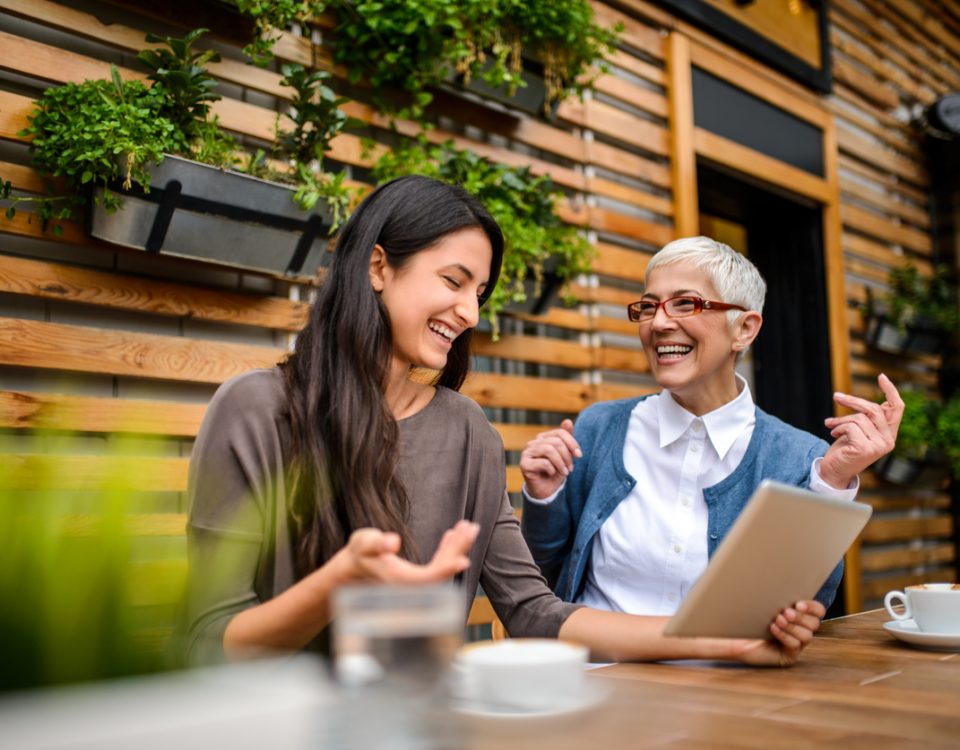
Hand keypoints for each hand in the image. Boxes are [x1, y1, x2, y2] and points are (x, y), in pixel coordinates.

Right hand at [339, 520, 478, 584]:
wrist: (350, 572)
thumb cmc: (357, 556)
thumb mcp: (362, 544)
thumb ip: (375, 543)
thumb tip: (392, 542)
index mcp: (400, 581)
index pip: (428, 578)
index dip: (446, 569)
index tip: (463, 560)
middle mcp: (412, 586)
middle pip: (441, 570)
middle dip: (459, 549)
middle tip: (471, 528)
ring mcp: (416, 583)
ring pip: (442, 567)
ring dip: (456, 547)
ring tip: (467, 527)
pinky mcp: (418, 577)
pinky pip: (437, 565)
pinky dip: (447, 550)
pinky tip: (452, 535)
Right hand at [519, 419, 582, 498]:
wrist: (546, 490)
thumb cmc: (556, 471)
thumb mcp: (565, 455)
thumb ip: (566, 439)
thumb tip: (568, 421)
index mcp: (543, 438)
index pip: (560, 433)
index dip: (572, 443)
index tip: (579, 455)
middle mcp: (533, 443)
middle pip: (555, 441)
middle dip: (567, 456)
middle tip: (571, 468)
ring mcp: (527, 453)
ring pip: (549, 450)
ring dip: (560, 463)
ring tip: (565, 472)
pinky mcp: (524, 464)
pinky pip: (543, 462)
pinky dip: (552, 469)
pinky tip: (552, 474)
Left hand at [728, 600, 824, 666]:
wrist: (736, 638)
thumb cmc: (749, 618)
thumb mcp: (763, 604)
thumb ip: (773, 595)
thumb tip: (777, 574)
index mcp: (799, 614)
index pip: (818, 611)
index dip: (812, 607)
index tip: (798, 604)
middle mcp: (801, 629)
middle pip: (814, 623)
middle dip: (800, 617)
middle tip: (786, 612)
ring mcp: (797, 644)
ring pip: (806, 635)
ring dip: (792, 626)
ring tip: (777, 619)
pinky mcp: (789, 656)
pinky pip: (795, 646)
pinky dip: (784, 635)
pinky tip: (773, 628)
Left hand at [819, 373, 904, 488]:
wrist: (833, 471)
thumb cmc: (845, 449)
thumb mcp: (857, 430)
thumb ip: (865, 419)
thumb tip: (860, 402)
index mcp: (889, 434)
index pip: (897, 408)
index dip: (890, 391)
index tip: (881, 376)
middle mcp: (889, 440)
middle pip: (873, 409)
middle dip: (852, 401)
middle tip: (836, 396)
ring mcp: (879, 445)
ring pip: (858, 418)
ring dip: (841, 420)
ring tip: (832, 426)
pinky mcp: (866, 448)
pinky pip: (850, 427)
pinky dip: (838, 427)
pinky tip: (833, 434)